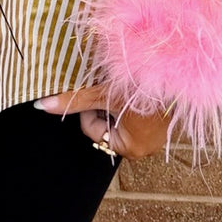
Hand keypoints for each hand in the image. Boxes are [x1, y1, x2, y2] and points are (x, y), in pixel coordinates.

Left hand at [36, 86, 170, 160]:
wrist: (180, 73)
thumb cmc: (143, 88)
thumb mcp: (104, 94)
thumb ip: (74, 101)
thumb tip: (42, 106)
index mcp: (130, 148)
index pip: (93, 130)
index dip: (90, 109)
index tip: (99, 91)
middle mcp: (144, 147)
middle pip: (107, 125)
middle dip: (105, 105)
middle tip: (111, 87)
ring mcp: (156, 135)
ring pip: (121, 118)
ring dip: (117, 101)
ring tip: (123, 85)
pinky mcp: (164, 122)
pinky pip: (138, 114)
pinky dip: (132, 100)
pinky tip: (135, 86)